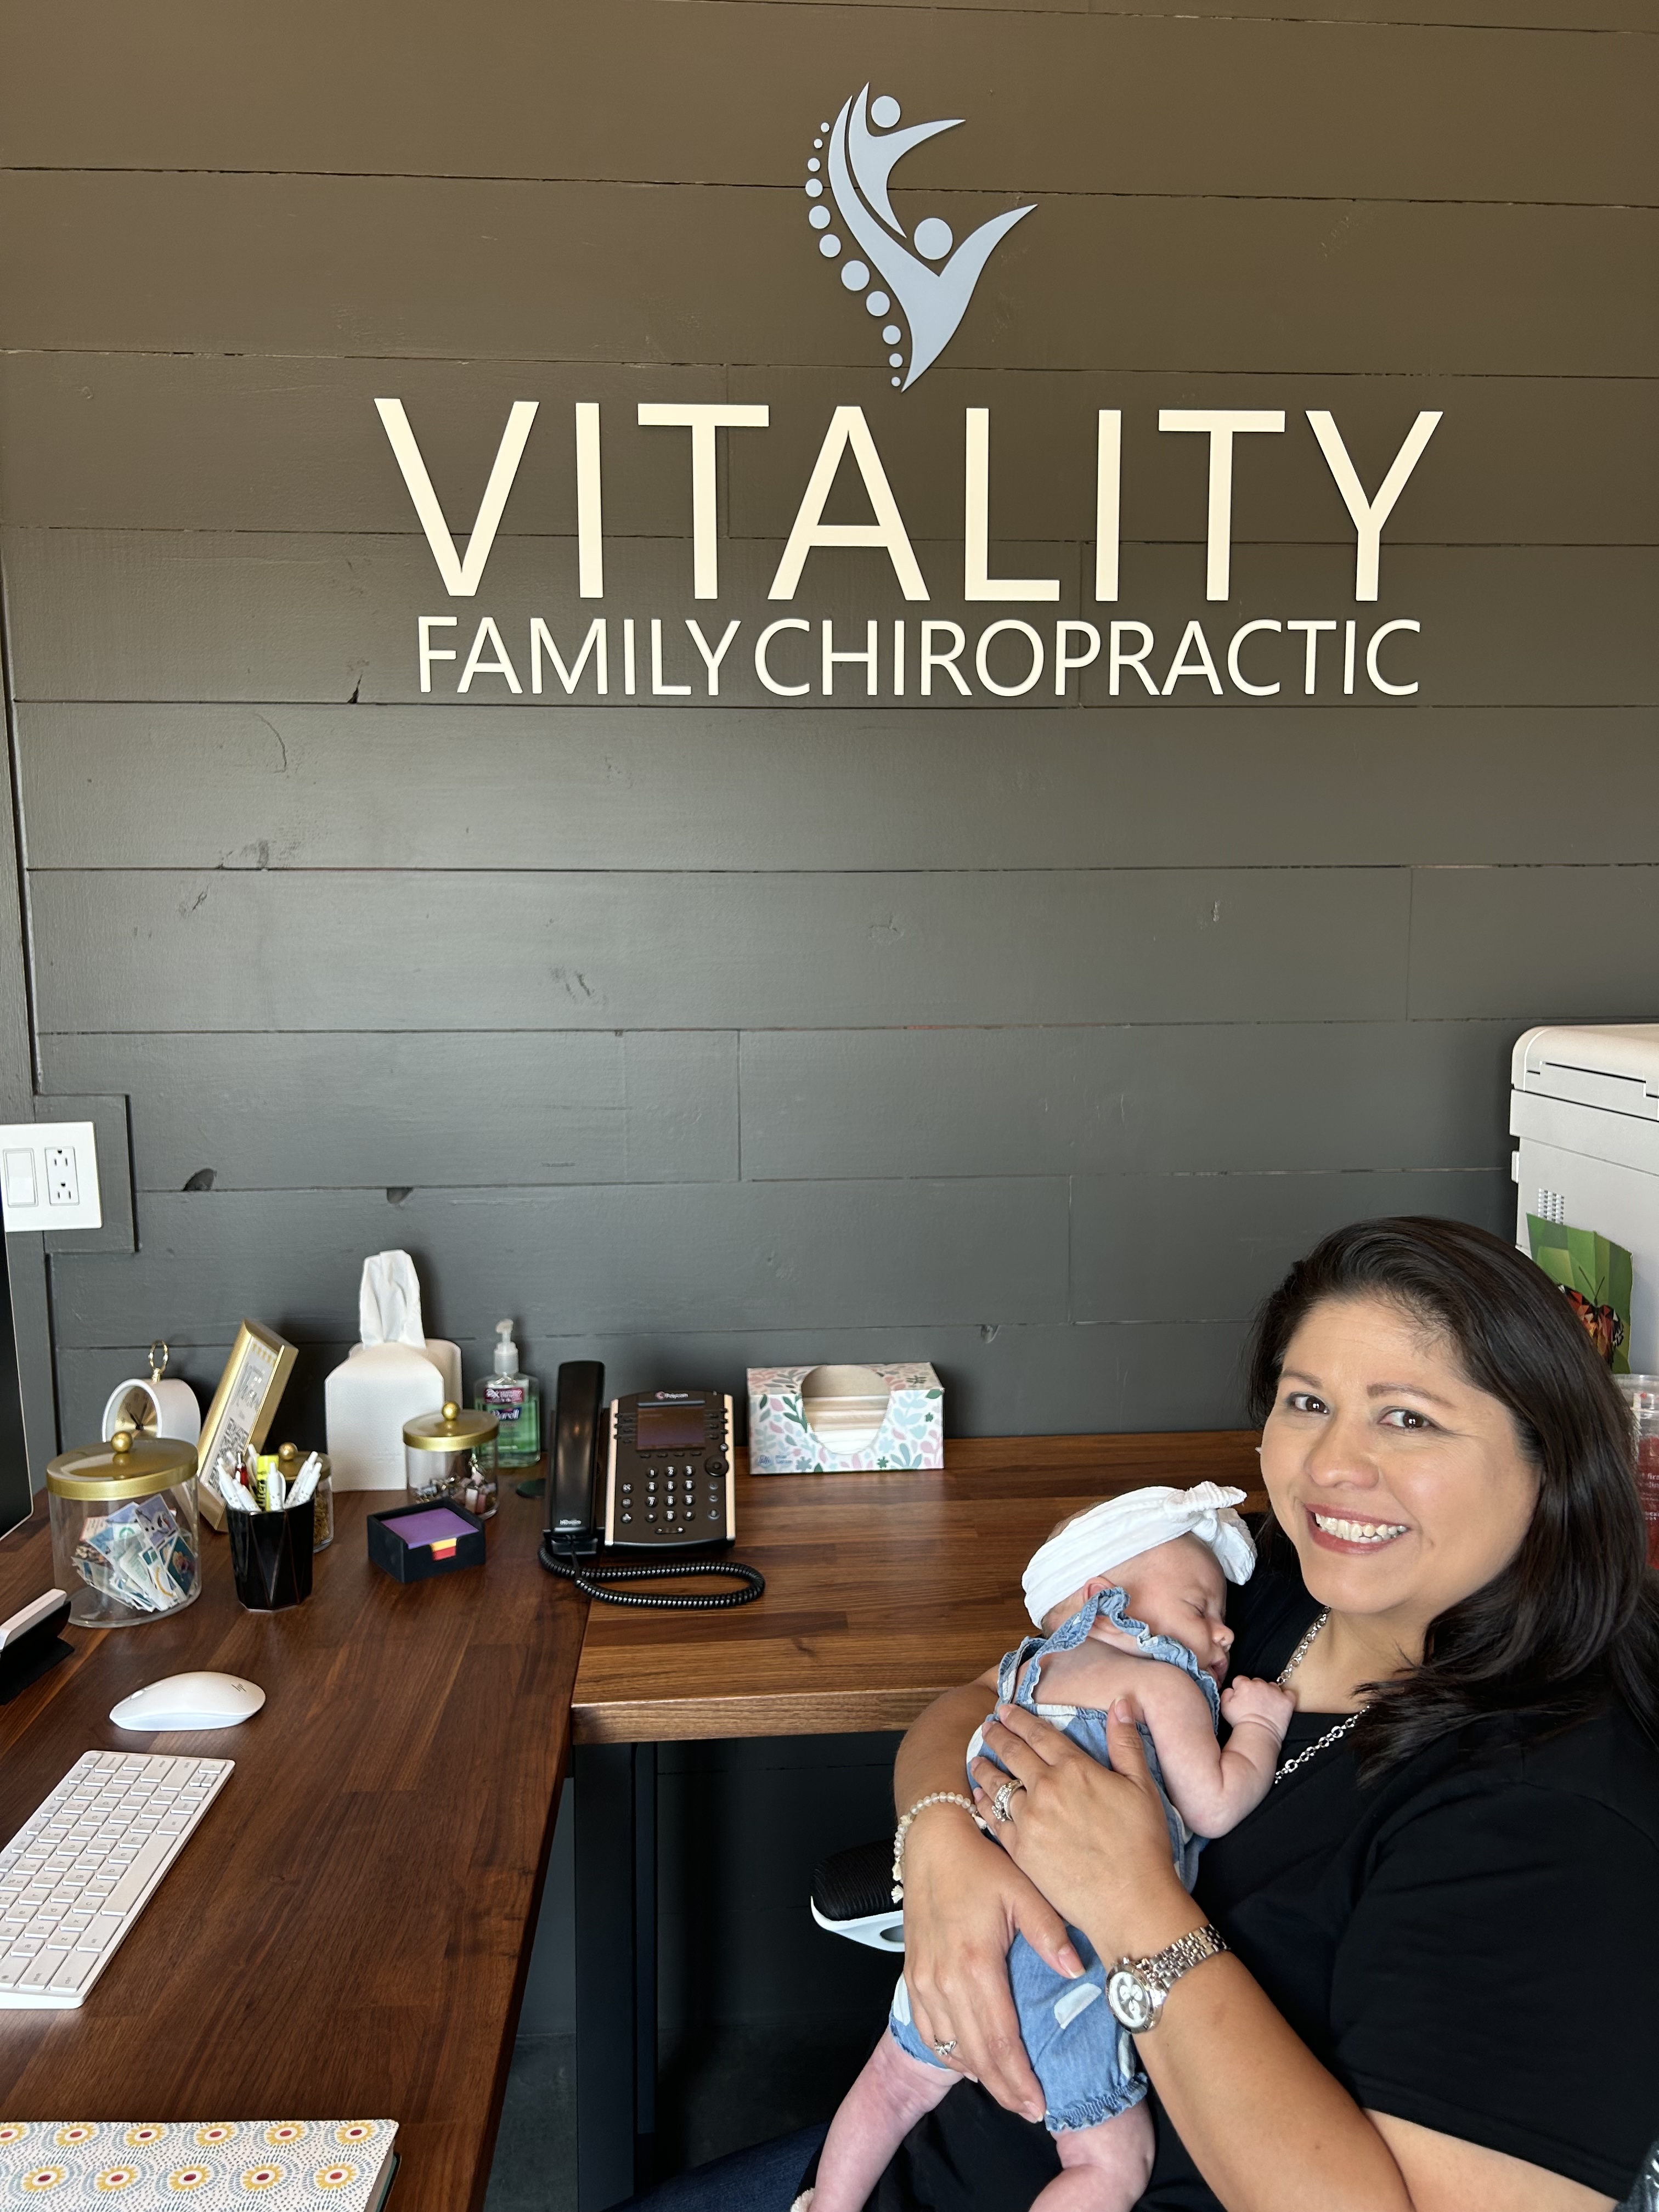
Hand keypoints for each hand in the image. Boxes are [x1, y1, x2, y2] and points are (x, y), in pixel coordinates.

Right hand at [900, 1801, 1083, 2122]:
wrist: (931, 1842)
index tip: (1040, 2104)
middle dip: (1004, 2088)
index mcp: (975, 1964)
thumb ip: (1049, 1933)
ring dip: (979, 2074)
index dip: (1019, 2078)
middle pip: (975, 2054)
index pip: (999, 2040)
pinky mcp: (913, 1975)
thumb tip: (1076, 1970)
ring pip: (950, 2048)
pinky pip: (928, 2030)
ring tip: (1007, 2090)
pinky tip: (969, 2061)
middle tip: (1030, 2109)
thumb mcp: (1022, 1890)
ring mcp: (924, 1980)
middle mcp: (944, 1980)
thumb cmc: (980, 1864)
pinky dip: (949, 2053)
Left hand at [970, 1701, 1198, 1963]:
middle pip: (1013, 1753)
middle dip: (997, 1734)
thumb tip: (1122, 1702)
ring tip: (976, 1758)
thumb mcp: (1143, 1786)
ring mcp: (1029, 1820)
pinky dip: (983, 1802)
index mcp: (1074, 1769)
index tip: (1006, 1708)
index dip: (1020, 1718)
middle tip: (987, 1724)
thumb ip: (1126, 1742)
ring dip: (985, 1767)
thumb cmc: (1142, 1845)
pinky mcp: (1020, 1850)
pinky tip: (978, 1795)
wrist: (1130, 1902)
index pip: (1039, 1734)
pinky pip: (993, 1819)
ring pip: (998, 1784)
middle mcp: (1046, 1788)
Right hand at [1220, 1675, 1294, 1736]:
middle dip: (1255, 1690)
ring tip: (1267, 1706)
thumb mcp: (1224, 1706)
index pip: (1241, 1680)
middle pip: (1257, 1682)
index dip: (1240, 1689)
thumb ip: (1226, 1693)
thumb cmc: (1240, 1722)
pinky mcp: (1287, 1700)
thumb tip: (1231, 1689)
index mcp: (1245, 1684)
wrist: (1257, 1734)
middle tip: (1254, 1704)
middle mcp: (1260, 1684)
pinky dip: (1285, 1698)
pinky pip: (1288, 1693)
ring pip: (1272, 1686)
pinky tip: (1280, 1705)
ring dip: (1269, 1693)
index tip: (1242, 1698)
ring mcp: (1275, 1691)